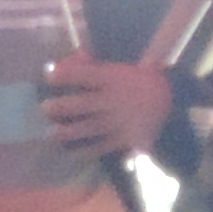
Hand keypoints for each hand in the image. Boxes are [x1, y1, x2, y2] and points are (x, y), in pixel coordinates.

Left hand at [39, 52, 174, 166]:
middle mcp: (114, 100)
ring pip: (91, 128)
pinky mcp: (127, 139)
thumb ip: (94, 65)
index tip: (49, 75)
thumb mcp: (117, 67)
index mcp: (111, 79)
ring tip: (53, 134)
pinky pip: (106, 146)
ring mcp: (120, 121)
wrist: (167, 96)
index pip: (85, 75)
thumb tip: (73, 58)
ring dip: (70, 132)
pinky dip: (90, 151)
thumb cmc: (134, 79)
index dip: (66, 74)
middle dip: (62, 107)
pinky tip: (75, 153)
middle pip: (84, 104)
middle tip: (44, 109)